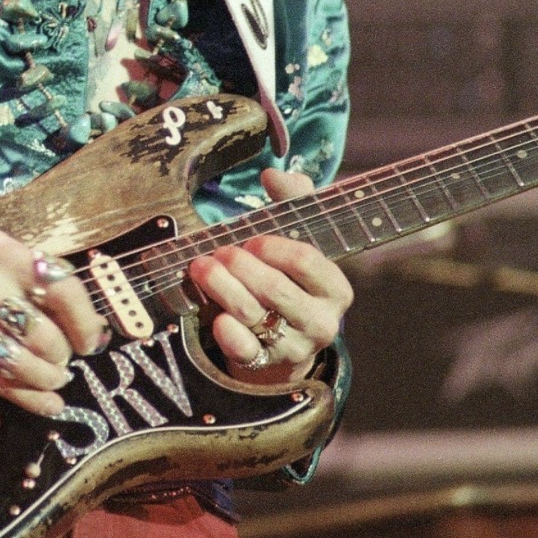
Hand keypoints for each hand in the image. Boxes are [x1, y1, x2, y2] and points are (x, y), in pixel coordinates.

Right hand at [0, 222, 108, 415]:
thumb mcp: (5, 246)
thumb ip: (41, 276)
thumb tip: (88, 322)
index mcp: (6, 257)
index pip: (61, 291)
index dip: (85, 321)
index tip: (91, 339)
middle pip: (43, 335)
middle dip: (62, 353)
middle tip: (64, 355)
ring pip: (21, 366)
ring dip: (49, 378)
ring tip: (55, 376)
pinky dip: (29, 399)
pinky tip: (49, 403)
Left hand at [186, 167, 351, 383]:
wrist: (284, 339)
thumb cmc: (290, 277)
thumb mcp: (300, 237)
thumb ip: (293, 200)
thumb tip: (272, 173)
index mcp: (335, 288)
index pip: (307, 261)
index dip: (274, 247)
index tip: (252, 238)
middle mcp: (321, 321)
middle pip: (275, 289)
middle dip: (241, 265)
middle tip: (218, 251)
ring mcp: (294, 346)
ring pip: (254, 314)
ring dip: (222, 287)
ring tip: (201, 267)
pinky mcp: (266, 364)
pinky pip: (244, 349)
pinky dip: (227, 331)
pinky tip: (215, 316)